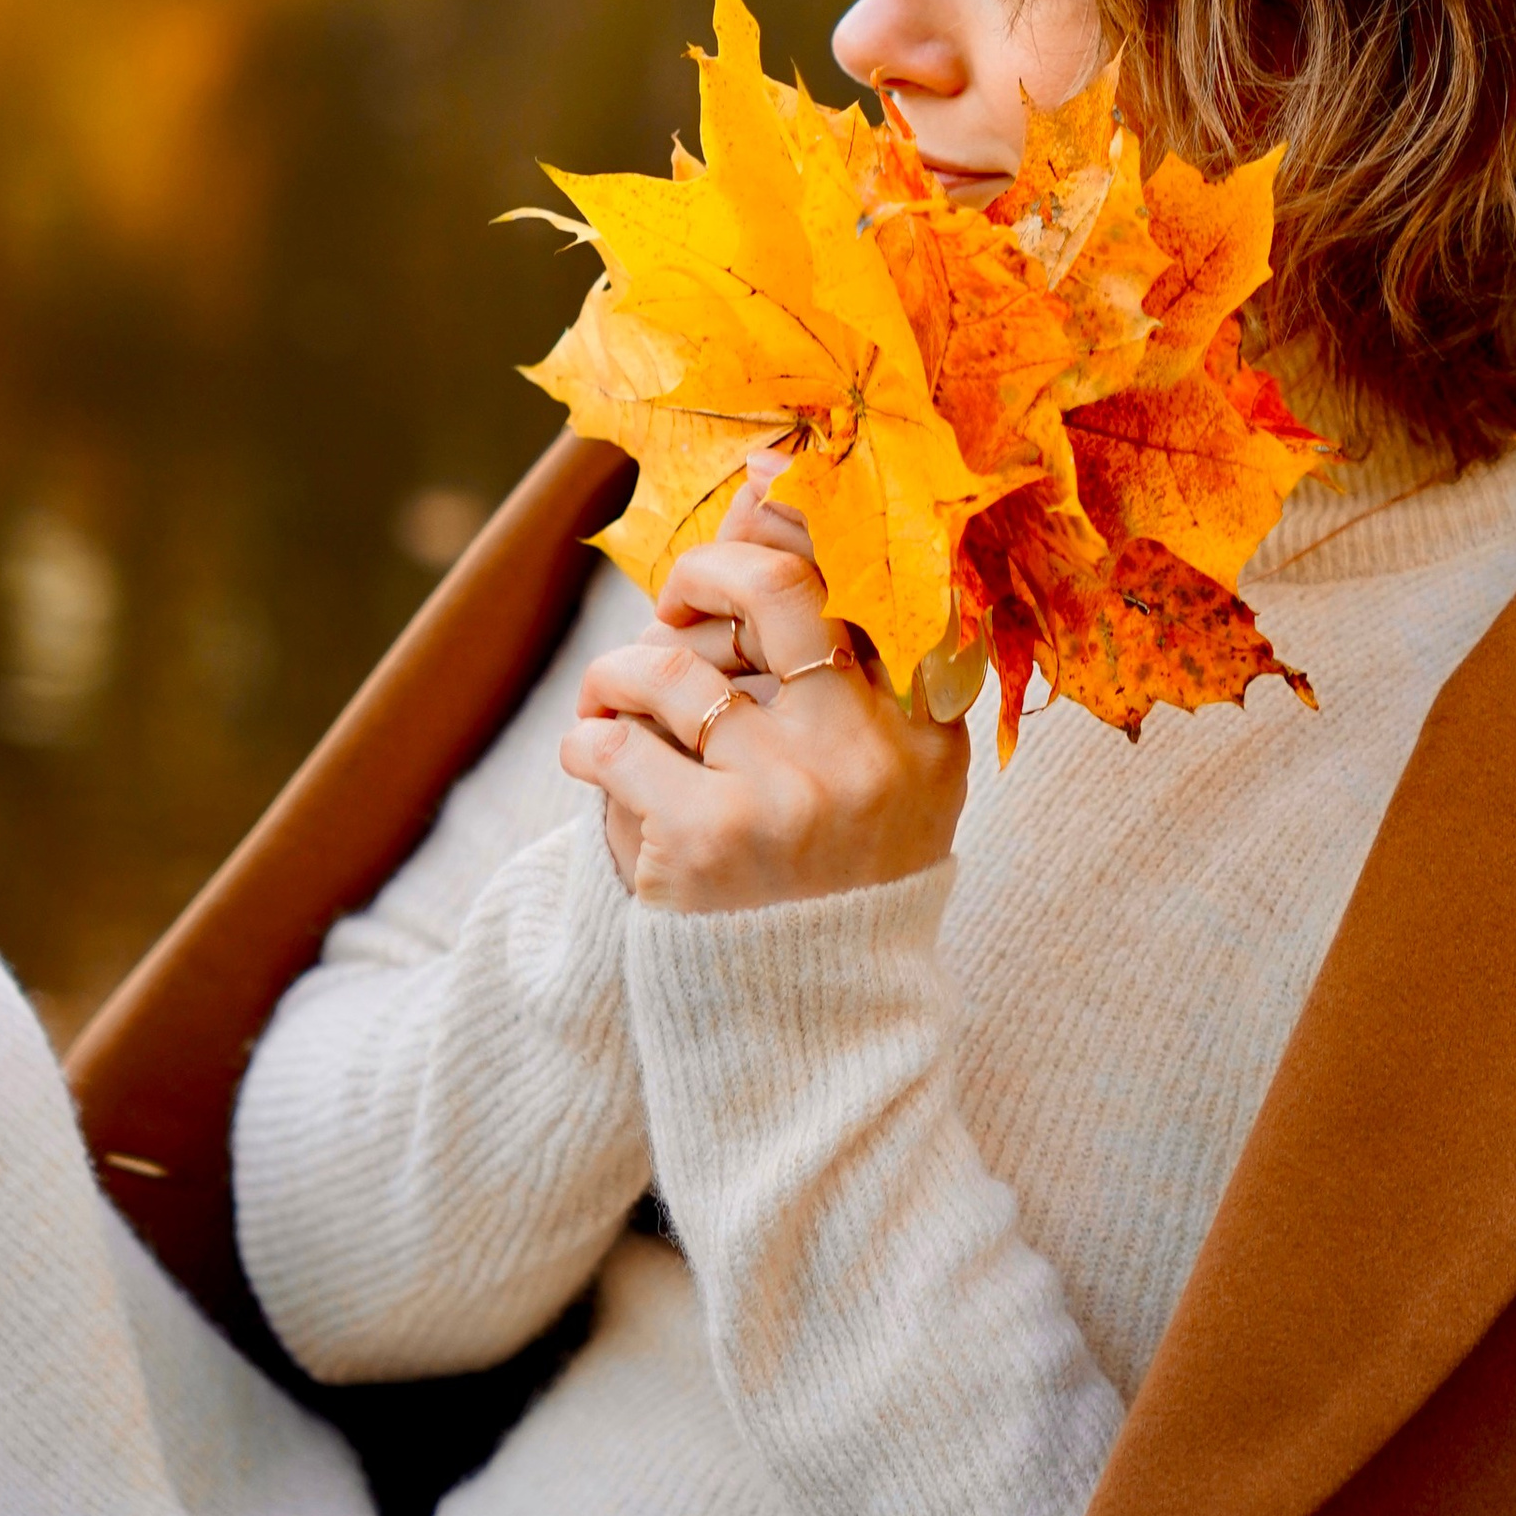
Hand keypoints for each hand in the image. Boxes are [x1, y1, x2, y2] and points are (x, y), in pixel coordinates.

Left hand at [560, 465, 966, 912]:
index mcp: (928, 732)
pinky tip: (592, 759)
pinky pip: (616, 742)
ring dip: (621, 672)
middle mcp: (869, 754)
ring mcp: (788, 797)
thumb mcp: (889, 786)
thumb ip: (857, 674)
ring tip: (612, 703)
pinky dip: (587, 742)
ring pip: (674, 665)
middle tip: (676, 602)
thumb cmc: (836, 886)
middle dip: (706, 570)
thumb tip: (788, 499)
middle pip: (779, 588)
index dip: (809, 516)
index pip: (873, 581)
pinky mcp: (706, 842)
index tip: (769, 478)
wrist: (810, 1037)